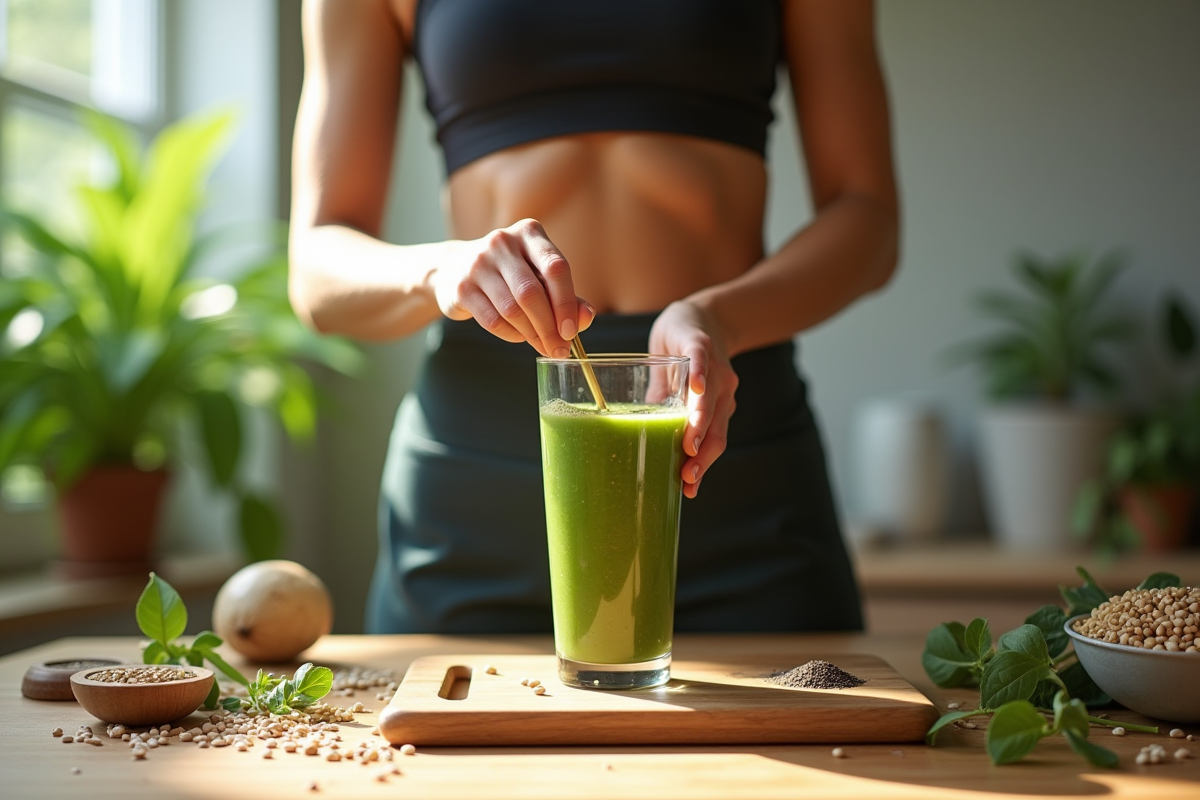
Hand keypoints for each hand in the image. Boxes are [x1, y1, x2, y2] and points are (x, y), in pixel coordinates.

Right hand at [429, 218, 593, 356]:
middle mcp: (502, 242)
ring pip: (512, 310)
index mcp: (529, 233)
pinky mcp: (461, 287)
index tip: (571, 332)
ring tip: (542, 345)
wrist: (454, 268)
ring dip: (531, 334)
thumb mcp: (539, 276)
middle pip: (531, 293)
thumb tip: (585, 317)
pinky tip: (519, 336)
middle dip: (549, 327)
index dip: (566, 303)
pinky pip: (493, 320)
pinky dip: (511, 335)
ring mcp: (478, 263)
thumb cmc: (510, 274)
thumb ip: (566, 296)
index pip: (555, 268)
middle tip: (559, 349)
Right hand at [649, 301, 737, 498]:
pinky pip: (702, 362)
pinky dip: (701, 376)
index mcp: (715, 410)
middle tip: (687, 478)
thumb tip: (637, 439)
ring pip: (710, 402)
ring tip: (689, 446)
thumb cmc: (683, 357)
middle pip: (715, 430)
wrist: (701, 315)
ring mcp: (714, 370)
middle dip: (701, 456)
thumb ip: (662, 412)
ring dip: (700, 424)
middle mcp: (722, 395)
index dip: (701, 467)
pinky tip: (696, 389)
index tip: (688, 491)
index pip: (710, 444)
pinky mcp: (700, 344)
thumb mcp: (671, 389)